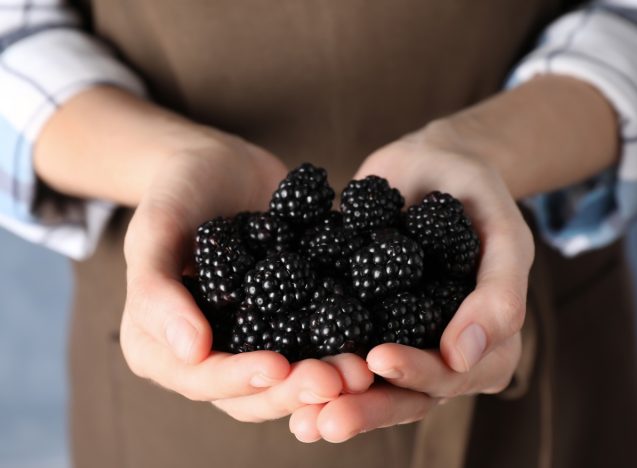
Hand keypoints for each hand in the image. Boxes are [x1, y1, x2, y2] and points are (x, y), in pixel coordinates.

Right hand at [120, 132, 372, 420]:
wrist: (222, 166)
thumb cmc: (177, 191)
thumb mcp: (156, 230)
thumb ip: (158, 290)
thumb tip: (191, 351)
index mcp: (163, 346)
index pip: (201, 378)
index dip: (238, 379)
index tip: (276, 368)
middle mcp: (212, 353)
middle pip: (253, 390)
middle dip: (294, 390)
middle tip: (337, 379)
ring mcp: (255, 339)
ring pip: (290, 375)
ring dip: (326, 377)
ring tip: (361, 369)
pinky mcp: (292, 320)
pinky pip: (317, 339)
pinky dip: (343, 344)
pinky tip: (374, 340)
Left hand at [289, 124, 533, 441]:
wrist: (426, 165)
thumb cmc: (472, 190)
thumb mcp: (502, 230)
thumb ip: (500, 289)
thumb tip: (463, 357)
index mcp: (483, 340)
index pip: (453, 373)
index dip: (419, 373)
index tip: (380, 359)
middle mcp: (439, 351)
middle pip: (406, 395)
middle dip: (368, 408)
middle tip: (326, 420)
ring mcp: (399, 339)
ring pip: (371, 385)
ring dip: (337, 402)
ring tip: (300, 421)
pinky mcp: (361, 322)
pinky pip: (339, 351)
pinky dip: (315, 367)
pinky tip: (282, 379)